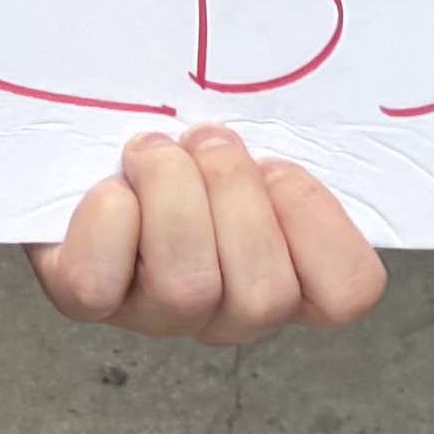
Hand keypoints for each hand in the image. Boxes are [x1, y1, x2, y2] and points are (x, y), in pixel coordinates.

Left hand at [23, 127, 387, 346]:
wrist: (92, 127)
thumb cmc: (186, 128)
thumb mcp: (255, 125)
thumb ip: (291, 133)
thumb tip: (302, 121)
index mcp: (288, 266)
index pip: (348, 293)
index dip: (320, 225)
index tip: (279, 167)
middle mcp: (227, 308)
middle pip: (265, 296)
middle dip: (234, 192)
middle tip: (204, 142)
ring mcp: (154, 312)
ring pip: (188, 287)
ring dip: (171, 190)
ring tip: (152, 152)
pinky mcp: (85, 298)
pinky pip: (98, 284)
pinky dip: (106, 219)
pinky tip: (111, 188)